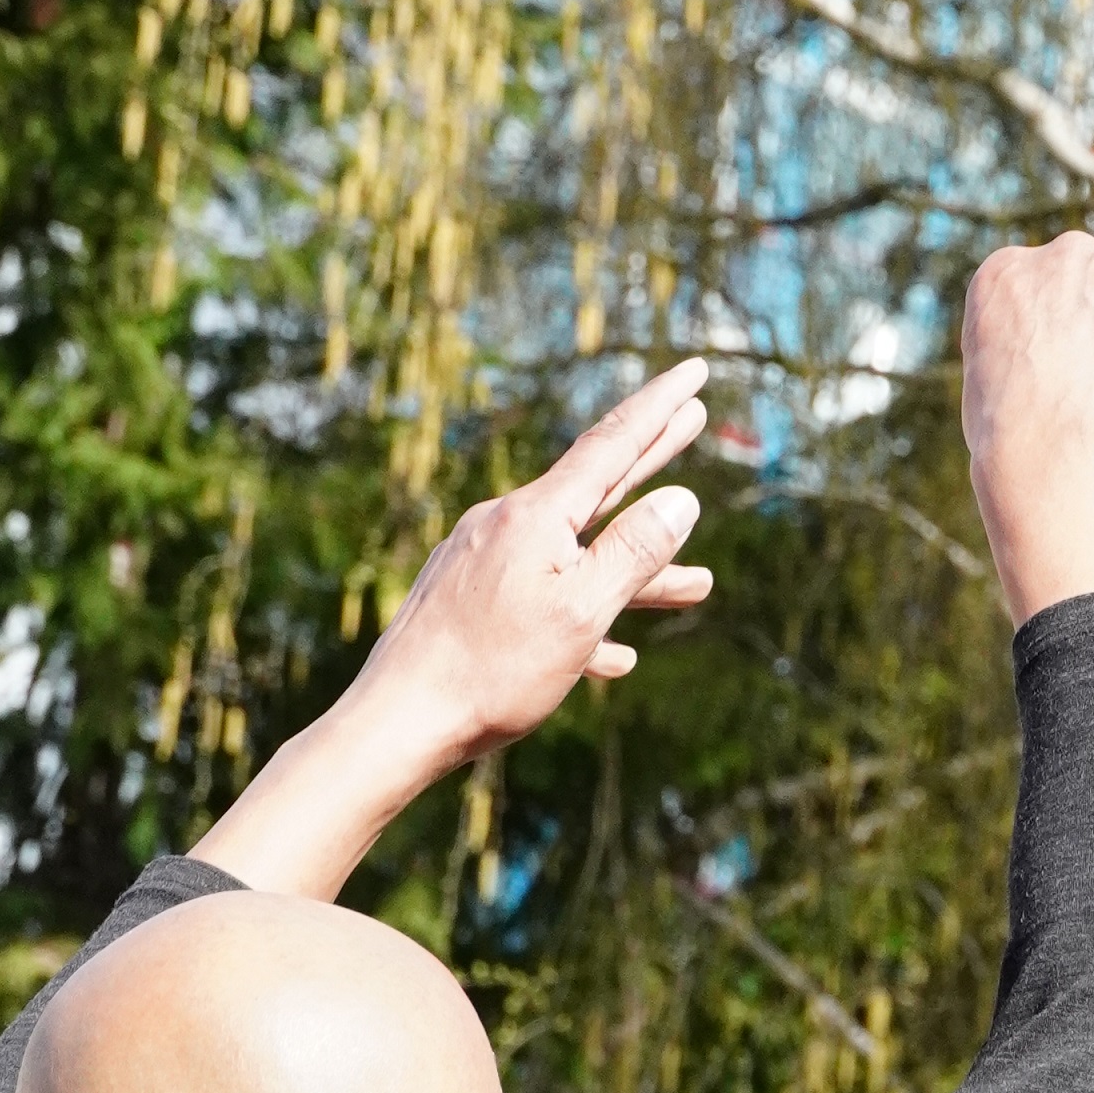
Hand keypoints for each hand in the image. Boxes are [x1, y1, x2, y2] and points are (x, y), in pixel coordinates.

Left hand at [194, 363, 717, 899]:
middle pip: (596, 485)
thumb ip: (634, 553)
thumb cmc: (493, 671)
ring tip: (696, 587)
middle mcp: (506, 525)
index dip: (661, 407)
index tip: (696, 370)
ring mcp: (483, 562)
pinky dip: (583, 617)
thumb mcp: (581, 611)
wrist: (397, 722)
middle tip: (693, 419)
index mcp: (536, 517)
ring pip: (576, 555)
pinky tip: (614, 657)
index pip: (613, 444)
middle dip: (651, 458)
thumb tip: (681, 499)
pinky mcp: (467, 601)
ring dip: (635, 570)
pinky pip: (541, 598)